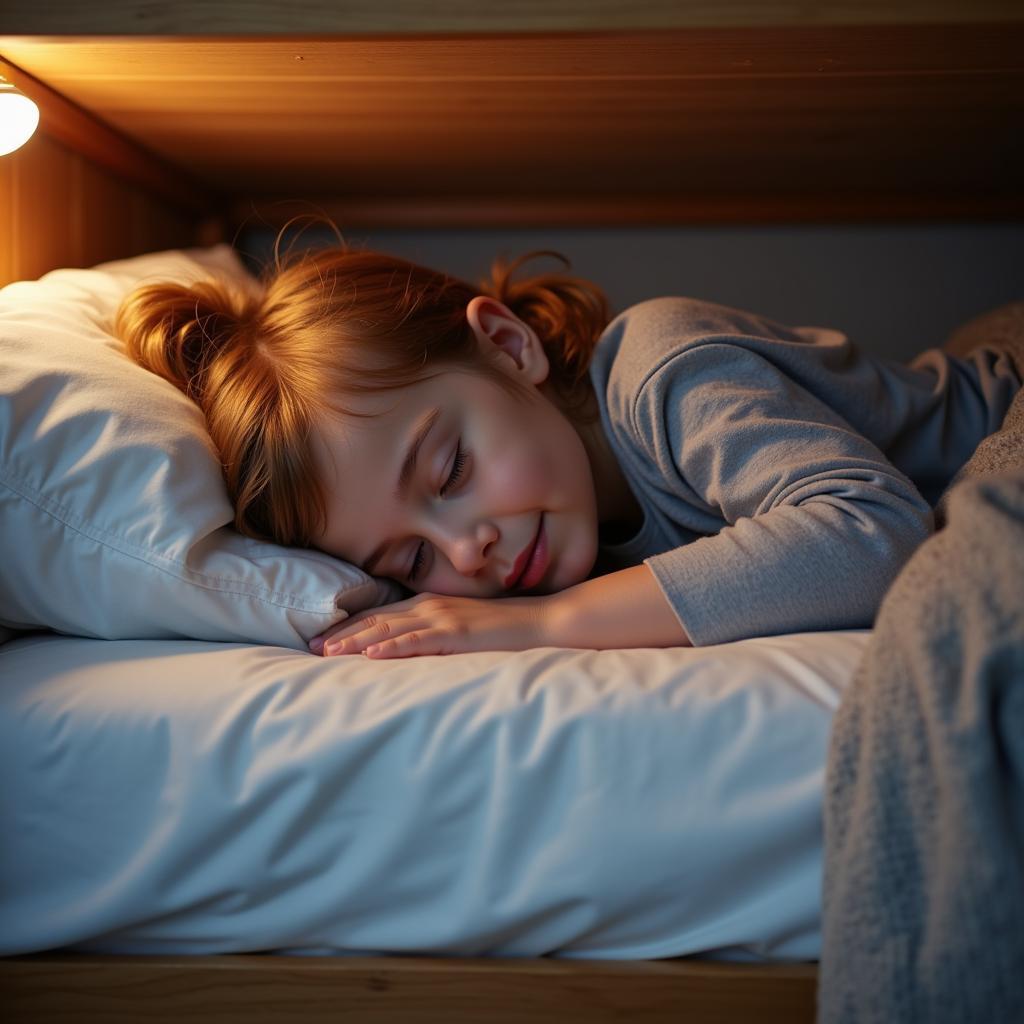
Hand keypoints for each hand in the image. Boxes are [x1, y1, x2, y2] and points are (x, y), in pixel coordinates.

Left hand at [309, 592, 554, 657]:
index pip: (378, 615)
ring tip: (329, 652)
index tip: (321, 640)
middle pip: (375, 620)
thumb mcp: (459, 628)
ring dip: (355, 641)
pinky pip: (417, 641)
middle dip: (341, 635)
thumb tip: (403, 650)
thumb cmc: (499, 629)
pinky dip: (392, 646)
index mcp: (426, 605)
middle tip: (312, 648)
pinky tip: (372, 653)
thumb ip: (432, 634)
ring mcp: (441, 618)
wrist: (536, 621)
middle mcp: (428, 607)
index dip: (348, 627)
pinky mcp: (455, 633)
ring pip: (388, 629)